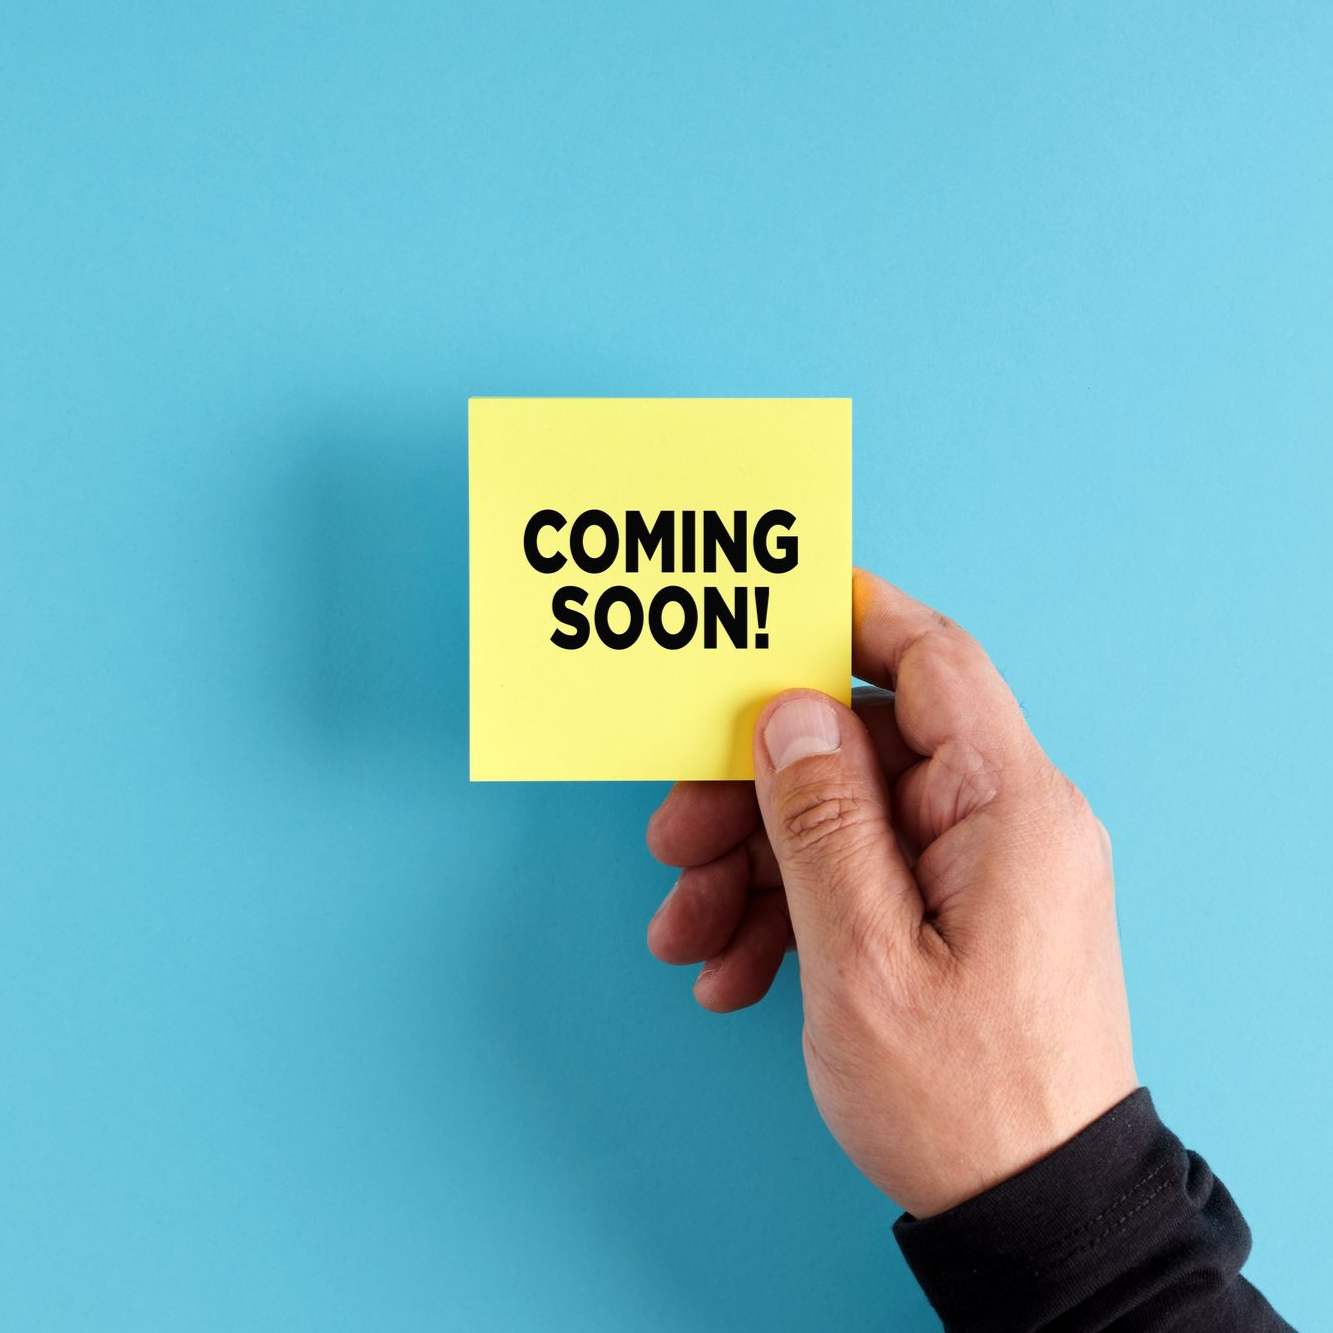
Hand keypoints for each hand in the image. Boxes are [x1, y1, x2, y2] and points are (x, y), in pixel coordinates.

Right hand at [645, 570, 1136, 1217]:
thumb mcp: (864, 960)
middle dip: (754, 790)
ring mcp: (979, 871)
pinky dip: (789, 912)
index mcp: (1008, 807)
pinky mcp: (955, 915)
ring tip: (688, 934)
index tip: (763, 613)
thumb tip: (787, 715)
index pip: (930, 660)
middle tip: (673, 839)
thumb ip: (821, 823)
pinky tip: (734, 970)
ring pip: (843, 819)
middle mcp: (1004, 822)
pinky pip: (860, 878)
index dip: (846, 620)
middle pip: (859, 749)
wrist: (1032, 1218)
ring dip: (754, 866)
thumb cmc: (963, 1102)